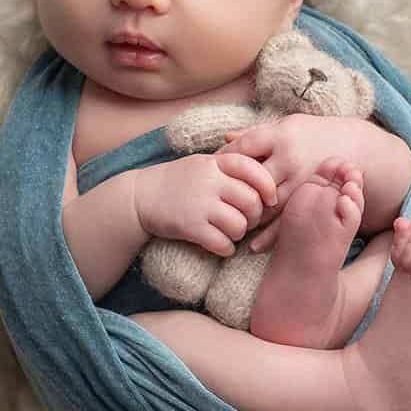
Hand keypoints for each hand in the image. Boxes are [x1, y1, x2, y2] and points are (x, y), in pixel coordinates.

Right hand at [132, 152, 278, 258]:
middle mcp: (209, 181)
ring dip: (240, 234)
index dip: (268, 186)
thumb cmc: (178, 181)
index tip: (270, 199)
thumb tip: (271, 177)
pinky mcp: (190, 226)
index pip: (253, 169)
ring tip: (231, 232)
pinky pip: (222, 243)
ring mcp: (199, 204)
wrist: (140, 196)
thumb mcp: (204, 163)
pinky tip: (220, 245)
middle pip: (252, 201)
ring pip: (240, 225)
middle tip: (247, 220)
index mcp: (215, 162)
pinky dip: (226, 248)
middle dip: (255, 216)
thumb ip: (231, 167)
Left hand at [216, 114, 373, 227]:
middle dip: (233, 191)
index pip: (244, 148)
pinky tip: (255, 246)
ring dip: (248, 218)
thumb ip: (256, 133)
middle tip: (216, 201)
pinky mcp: (312, 199)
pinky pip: (288, 220)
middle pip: (252, 179)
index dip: (226, 158)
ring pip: (268, 204)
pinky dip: (270, 236)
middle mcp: (290, 159)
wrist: (355, 145)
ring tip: (231, 226)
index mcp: (281, 136)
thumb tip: (226, 139)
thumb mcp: (286, 125)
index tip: (214, 168)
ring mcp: (301, 180)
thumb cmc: (314, 133)